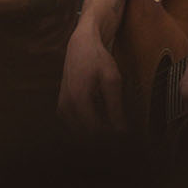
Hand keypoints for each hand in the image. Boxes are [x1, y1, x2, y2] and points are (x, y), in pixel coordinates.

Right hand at [58, 14, 127, 134]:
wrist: (80, 45)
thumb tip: (122, 132)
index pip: (95, 132)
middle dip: (104, 141)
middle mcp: (66, 106)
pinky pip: (75, 128)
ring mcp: (62, 108)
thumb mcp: (112, 80)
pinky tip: (102, 123)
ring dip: (96, 137)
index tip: (125, 139)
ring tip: (113, 130)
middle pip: (86, 137)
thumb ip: (116, 107)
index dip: (111, 139)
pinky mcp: (62, 109)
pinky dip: (88, 130)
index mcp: (79, 99)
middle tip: (121, 138)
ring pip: (80, 135)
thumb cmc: (98, 60)